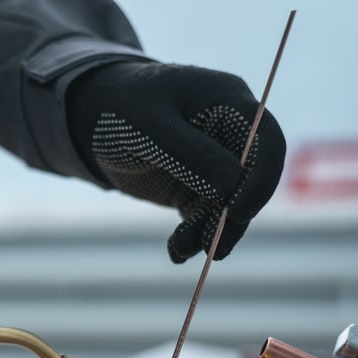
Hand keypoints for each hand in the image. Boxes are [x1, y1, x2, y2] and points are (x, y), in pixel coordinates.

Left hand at [67, 62, 285, 262]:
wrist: (93, 118)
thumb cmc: (122, 108)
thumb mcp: (151, 127)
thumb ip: (191, 154)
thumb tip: (233, 187)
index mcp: (229, 105)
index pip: (265, 143)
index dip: (261, 179)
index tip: (240, 213)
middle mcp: (228, 137)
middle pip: (247, 183)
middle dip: (231, 218)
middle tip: (213, 249)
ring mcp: (211, 165)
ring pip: (225, 207)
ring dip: (208, 232)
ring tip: (181, 249)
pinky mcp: (193, 188)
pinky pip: (201, 217)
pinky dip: (191, 236)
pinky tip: (176, 252)